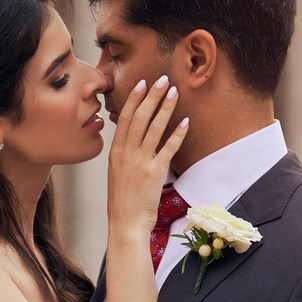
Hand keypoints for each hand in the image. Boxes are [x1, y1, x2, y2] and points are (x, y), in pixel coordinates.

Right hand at [106, 76, 187, 234]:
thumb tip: (131, 138)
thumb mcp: (116, 172)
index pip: (125, 118)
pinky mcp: (154, 172)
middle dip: (152, 96)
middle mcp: (126, 153)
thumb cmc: (122, 200)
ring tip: (174, 92)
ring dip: (165, 108)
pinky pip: (168, 148)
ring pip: (154, 128)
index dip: (134, 99)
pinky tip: (185, 121)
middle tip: (162, 79)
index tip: (142, 83)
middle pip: (140, 117)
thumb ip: (123, 153)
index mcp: (116, 151)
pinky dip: (177, 133)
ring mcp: (140, 161)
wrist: (125, 222)